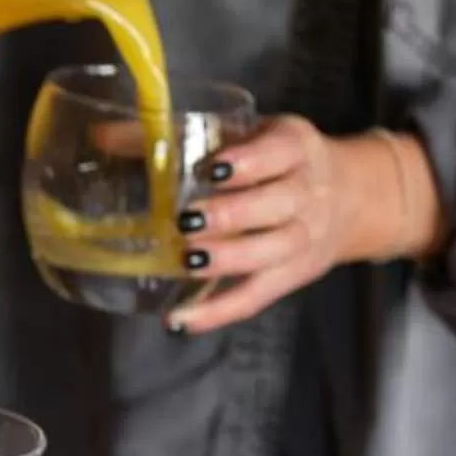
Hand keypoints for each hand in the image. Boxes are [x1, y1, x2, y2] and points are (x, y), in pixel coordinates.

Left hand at [170, 117, 445, 333]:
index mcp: (296, 148)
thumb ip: (178, 136)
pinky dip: (219, 311)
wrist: (353, 197)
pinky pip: (257, 296)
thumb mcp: (247, 135)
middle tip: (188, 219)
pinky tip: (180, 321)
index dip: (249, 161)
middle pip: (279, 204)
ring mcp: (304, 237)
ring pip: (273, 251)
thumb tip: (102, 136)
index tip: (213, 170)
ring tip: (188, 263)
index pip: (279, 152)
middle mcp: (308, 192)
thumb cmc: (277, 162)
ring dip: (229, 260)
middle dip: (233, 214)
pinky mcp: (293, 275)